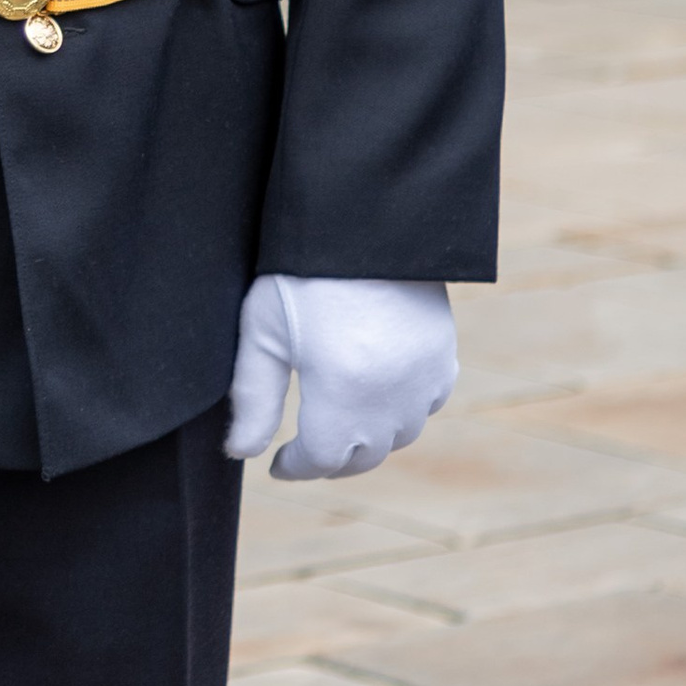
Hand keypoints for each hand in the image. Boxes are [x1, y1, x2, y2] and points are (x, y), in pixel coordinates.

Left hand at [225, 275, 457, 482]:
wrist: (365, 218)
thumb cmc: (303, 271)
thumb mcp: (263, 330)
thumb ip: (253, 398)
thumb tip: (241, 451)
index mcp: (341, 394)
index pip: (321, 459)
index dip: (296, 467)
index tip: (277, 463)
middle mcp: (390, 397)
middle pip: (363, 456)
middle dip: (332, 460)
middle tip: (307, 454)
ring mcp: (424, 378)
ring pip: (399, 435)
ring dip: (369, 439)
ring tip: (341, 427)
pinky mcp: (444, 354)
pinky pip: (429, 402)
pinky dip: (405, 410)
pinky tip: (382, 395)